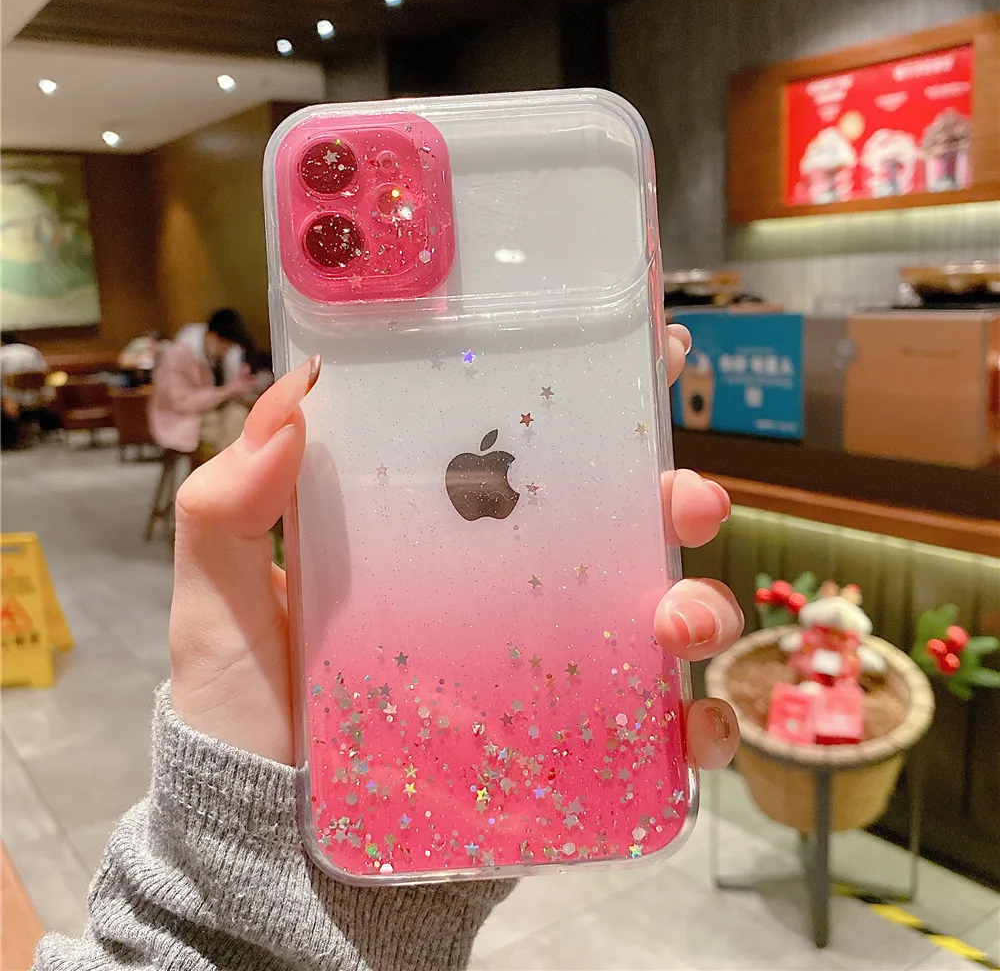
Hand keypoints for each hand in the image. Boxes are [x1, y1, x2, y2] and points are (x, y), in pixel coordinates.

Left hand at [169, 326, 741, 769]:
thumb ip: (233, 507)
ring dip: (699, 603)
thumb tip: (294, 397)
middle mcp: (511, 588)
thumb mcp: (224, 602)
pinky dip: (695, 725)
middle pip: (620, 522)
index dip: (595, 399)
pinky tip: (690, 724)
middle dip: (675, 494)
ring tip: (676, 621)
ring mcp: (550, 664)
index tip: (642, 352)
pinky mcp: (571, 746)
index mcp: (446, 533)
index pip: (528, 450)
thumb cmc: (252, 715)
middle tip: (684, 496)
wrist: (280, 850)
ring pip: (659, 612)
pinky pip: (655, 732)